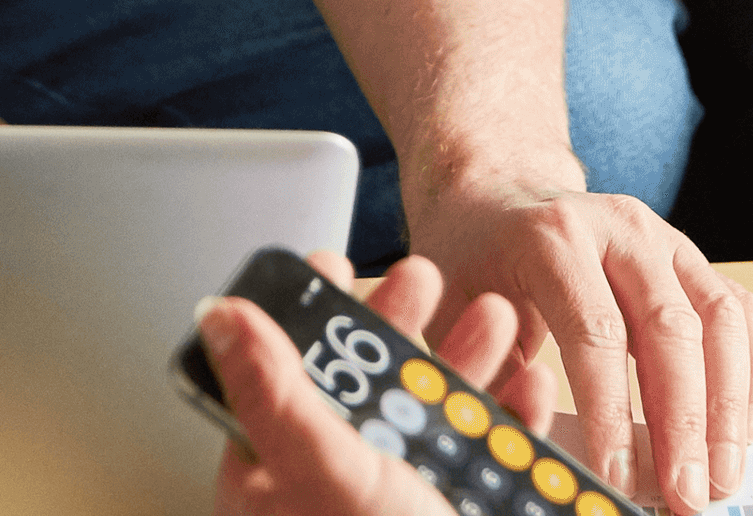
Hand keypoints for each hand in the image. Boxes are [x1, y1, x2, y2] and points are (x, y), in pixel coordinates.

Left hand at [205, 252, 552, 515]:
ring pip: (433, 409)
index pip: (278, 377)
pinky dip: (516, 413)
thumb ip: (277, 394)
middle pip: (364, 384)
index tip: (333, 263)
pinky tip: (529, 385)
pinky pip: (490, 452)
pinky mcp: (466, 508)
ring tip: (497, 318)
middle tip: (425, 279)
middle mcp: (337, 493)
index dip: (306, 315)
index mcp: (281, 483)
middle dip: (404, 324)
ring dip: (470, 356)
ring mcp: (405, 503)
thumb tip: (222, 317)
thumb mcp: (331, 474)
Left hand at [406, 172, 752, 511]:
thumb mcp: (453, 311)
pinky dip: (749, 374)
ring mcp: (664, 237)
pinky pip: (739, 311)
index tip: (617, 478)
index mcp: (552, 237)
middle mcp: (619, 227)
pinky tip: (740, 431)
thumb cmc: (473, 258)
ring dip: (729, 405)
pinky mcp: (690, 256)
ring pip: (721, 317)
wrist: (498, 190)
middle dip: (686, 421)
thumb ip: (494, 374)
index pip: (596, 332)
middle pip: (671, 327)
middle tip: (688, 494)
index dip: (611, 413)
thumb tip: (538, 452)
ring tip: (723, 475)